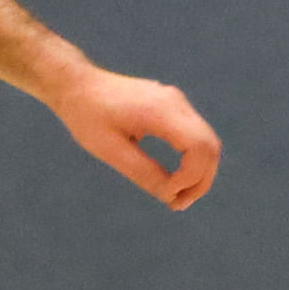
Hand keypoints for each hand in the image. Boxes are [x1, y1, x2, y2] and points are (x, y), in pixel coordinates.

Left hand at [47, 68, 220, 208]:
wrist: (78, 84)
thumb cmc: (87, 116)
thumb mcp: (110, 150)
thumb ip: (143, 172)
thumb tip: (170, 196)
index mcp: (161, 110)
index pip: (199, 147)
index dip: (191, 178)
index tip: (169, 196)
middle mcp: (176, 103)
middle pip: (210, 146)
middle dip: (201, 181)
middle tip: (179, 205)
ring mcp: (177, 103)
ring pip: (207, 142)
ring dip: (199, 173)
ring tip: (177, 197)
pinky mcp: (173, 107)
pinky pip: (195, 137)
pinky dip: (192, 161)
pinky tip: (175, 180)